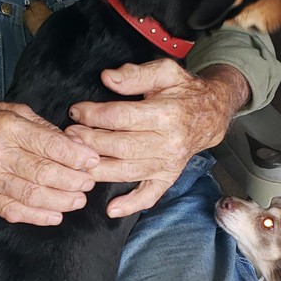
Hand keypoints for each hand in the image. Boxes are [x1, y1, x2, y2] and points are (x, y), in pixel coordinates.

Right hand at [0, 99, 99, 224]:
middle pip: (43, 173)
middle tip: (88, 183)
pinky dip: (37, 216)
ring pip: (31, 195)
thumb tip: (75, 146)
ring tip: (77, 200)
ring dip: (60, 201)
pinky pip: (12, 211)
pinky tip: (55, 215)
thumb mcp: (13, 110)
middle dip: (73, 181)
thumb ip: (43, 129)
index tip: (93, 161)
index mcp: (6, 126)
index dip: (76, 156)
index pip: (49, 145)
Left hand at [65, 61, 248, 217]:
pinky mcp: (168, 177)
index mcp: (167, 114)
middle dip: (89, 141)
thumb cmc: (184, 92)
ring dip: (98, 169)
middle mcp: (168, 143)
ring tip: (75, 162)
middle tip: (69, 134)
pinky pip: (149, 195)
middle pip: (120, 146)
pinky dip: (130, 205)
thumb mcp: (166, 72)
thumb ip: (136, 74)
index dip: (94, 114)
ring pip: (127, 171)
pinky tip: (111, 209)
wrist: (211, 114)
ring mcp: (168, 164)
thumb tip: (108, 78)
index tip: (76, 111)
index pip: (121, 117)